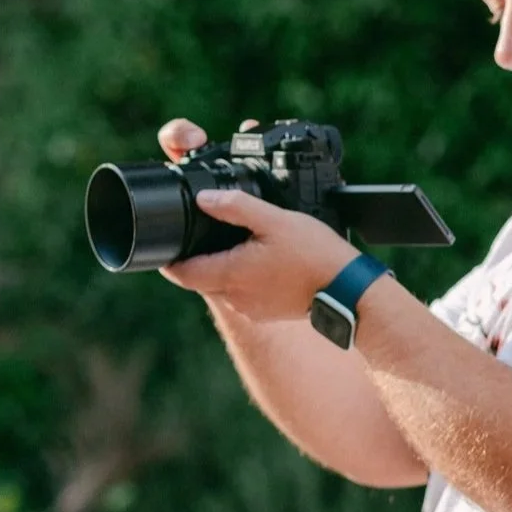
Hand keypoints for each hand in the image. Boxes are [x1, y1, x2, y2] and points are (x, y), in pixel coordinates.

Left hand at [153, 120, 356, 320]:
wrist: (348, 291)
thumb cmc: (315, 255)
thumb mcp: (275, 220)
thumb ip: (235, 206)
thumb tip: (204, 199)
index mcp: (231, 274)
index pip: (182, 273)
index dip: (167, 261)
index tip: (163, 247)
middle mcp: (236, 297)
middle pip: (200, 279)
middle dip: (196, 259)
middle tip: (200, 235)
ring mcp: (251, 308)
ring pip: (222, 286)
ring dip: (222, 268)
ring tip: (235, 244)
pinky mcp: (267, 312)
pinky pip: (243, 294)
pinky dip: (243, 278)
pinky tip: (260, 262)